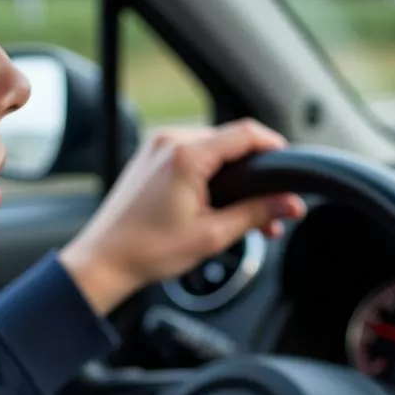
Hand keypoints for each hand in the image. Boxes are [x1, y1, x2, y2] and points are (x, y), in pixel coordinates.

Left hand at [59, 119, 305, 314]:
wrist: (104, 260)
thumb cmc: (147, 250)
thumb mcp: (212, 235)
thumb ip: (256, 214)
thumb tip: (290, 205)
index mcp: (186, 155)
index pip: (245, 134)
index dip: (273, 146)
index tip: (289, 165)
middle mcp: (170, 142)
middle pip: (229, 141)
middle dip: (254, 170)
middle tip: (271, 205)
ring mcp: (157, 146)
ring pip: (211, 147)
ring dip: (232, 173)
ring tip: (244, 212)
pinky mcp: (151, 157)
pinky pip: (191, 154)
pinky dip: (209, 172)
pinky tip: (217, 201)